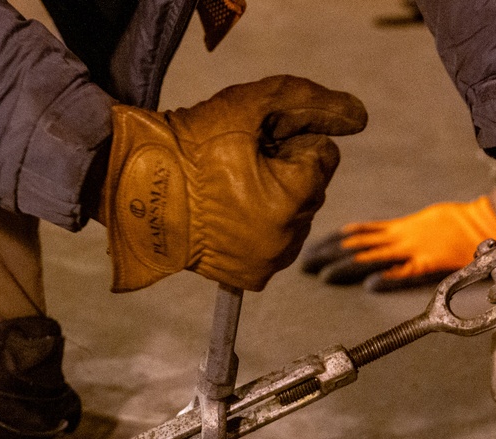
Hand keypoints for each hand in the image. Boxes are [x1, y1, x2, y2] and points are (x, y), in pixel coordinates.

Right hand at [95, 75, 367, 291]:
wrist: (135, 190)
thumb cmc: (191, 146)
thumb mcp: (250, 107)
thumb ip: (312, 105)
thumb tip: (359, 118)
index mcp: (296, 194)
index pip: (322, 156)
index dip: (288, 143)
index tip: (252, 146)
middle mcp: (289, 235)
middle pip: (311, 190)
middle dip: (285, 173)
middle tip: (238, 167)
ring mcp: (270, 260)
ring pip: (295, 219)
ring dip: (275, 202)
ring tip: (229, 192)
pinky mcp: (251, 276)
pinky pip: (275, 246)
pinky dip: (260, 231)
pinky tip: (229, 218)